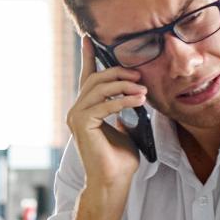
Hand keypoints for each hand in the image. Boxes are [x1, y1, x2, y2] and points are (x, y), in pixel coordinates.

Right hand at [66, 36, 146, 199]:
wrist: (113, 182)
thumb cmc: (120, 159)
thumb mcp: (126, 128)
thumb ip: (123, 110)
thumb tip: (135, 94)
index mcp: (85, 109)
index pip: (87, 77)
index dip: (88, 56)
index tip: (88, 38)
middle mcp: (76, 110)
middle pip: (95, 79)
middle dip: (118, 72)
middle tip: (140, 75)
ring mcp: (76, 117)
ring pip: (99, 88)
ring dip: (124, 86)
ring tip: (143, 91)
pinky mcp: (82, 124)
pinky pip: (104, 104)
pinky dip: (123, 100)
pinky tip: (139, 100)